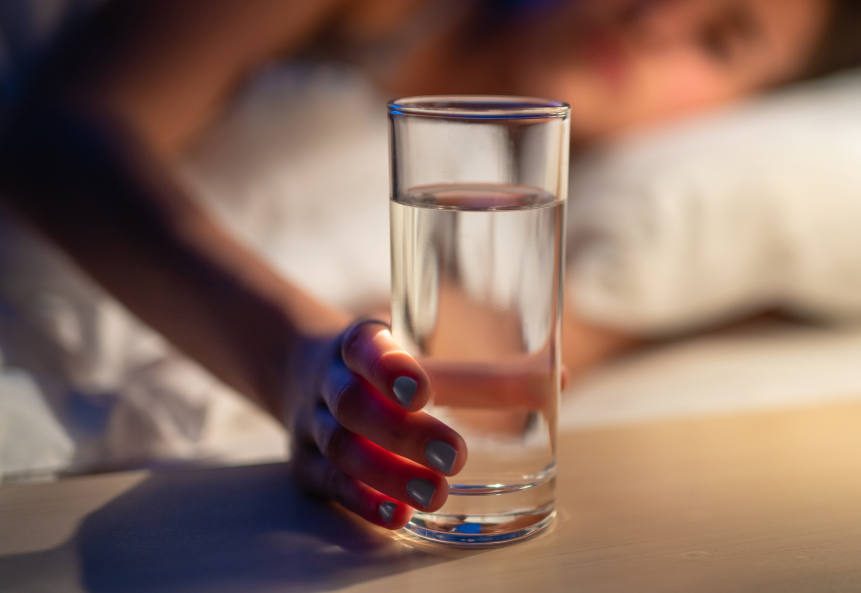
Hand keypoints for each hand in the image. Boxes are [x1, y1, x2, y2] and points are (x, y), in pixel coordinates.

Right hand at [286, 320, 466, 529]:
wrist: (303, 372)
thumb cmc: (384, 367)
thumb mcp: (419, 354)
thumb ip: (484, 375)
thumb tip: (558, 379)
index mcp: (360, 344)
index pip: (365, 349)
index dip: (389, 369)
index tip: (422, 391)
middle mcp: (329, 381)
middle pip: (354, 405)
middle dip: (403, 433)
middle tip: (455, 455)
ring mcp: (313, 424)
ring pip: (340, 448)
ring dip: (388, 474)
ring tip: (436, 494)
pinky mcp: (306, 465)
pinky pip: (329, 484)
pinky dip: (362, 501)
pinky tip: (398, 515)